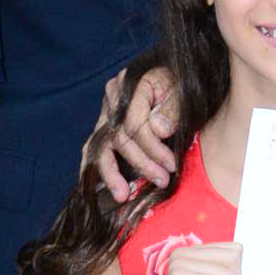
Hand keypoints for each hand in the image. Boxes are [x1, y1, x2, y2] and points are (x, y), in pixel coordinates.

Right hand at [87, 65, 180, 204]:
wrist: (175, 79)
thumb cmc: (181, 86)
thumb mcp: (182, 92)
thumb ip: (172, 109)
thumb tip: (158, 130)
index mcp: (130, 83)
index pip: (134, 124)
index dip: (153, 148)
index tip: (171, 165)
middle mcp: (112, 97)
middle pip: (119, 137)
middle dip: (141, 163)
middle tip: (162, 180)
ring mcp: (105, 113)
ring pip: (99, 146)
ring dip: (110, 173)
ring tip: (121, 195)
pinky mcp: (103, 127)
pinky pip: (92, 150)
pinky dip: (94, 170)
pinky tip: (95, 190)